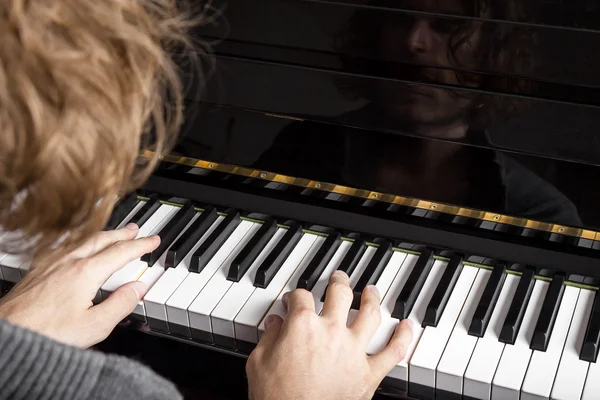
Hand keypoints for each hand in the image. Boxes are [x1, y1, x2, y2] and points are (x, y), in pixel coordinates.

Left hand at [0, 223, 158, 347]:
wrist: (7, 333)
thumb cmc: (45, 332)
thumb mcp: (94, 326)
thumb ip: (121, 305)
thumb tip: (138, 289)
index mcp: (86, 272)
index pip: (121, 252)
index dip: (141, 245)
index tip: (153, 241)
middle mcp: (68, 262)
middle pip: (102, 240)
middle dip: (123, 233)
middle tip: (136, 230)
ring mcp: (51, 264)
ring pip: (84, 241)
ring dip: (104, 235)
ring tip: (114, 235)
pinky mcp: (38, 270)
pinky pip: (67, 246)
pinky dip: (83, 242)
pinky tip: (79, 249)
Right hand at [246, 270, 412, 399]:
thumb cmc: (276, 397)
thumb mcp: (258, 362)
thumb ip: (268, 338)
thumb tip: (274, 324)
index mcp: (302, 326)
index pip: (301, 297)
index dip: (295, 295)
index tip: (293, 300)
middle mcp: (331, 332)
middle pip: (340, 294)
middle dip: (339, 282)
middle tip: (339, 278)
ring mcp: (353, 351)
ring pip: (370, 314)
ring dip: (372, 299)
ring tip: (372, 292)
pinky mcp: (368, 374)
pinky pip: (393, 352)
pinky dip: (403, 337)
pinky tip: (407, 326)